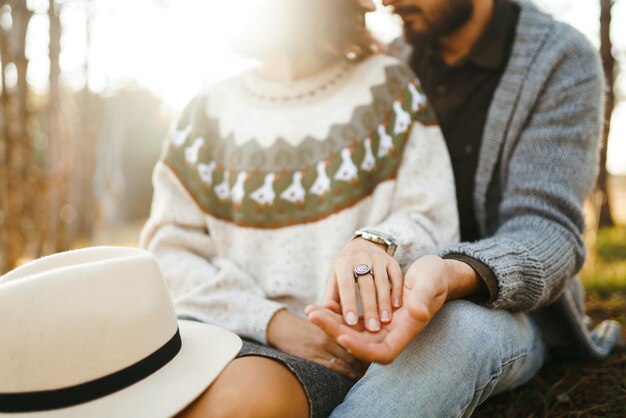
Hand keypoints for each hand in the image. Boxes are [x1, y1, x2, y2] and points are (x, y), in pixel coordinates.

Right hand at [267, 309, 368, 378]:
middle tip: (376, 363)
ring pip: (346, 358)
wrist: (280, 327)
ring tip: (368, 372)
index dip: (367, 342)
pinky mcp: (311, 356)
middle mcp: (328, 334)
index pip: (354, 333)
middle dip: (365, 356)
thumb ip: (337, 321)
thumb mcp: (321, 318)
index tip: (377, 349)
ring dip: (358, 367)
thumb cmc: (303, 324)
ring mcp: (320, 346)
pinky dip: (345, 372)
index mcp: (331, 323)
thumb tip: (356, 330)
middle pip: (353, 347)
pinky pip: (333, 366)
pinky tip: (354, 376)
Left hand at [308, 255, 453, 363]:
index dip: (361, 349)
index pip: (382, 352)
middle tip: (313, 314)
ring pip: (354, 332)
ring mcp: (385, 325)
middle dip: (336, 331)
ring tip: (312, 311)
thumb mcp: (431, 283)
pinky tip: (324, 305)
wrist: (436, 272)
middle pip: (361, 344)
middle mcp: (394, 332)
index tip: (342, 336)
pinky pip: (355, 321)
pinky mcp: (377, 315)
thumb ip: (423, 299)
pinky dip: (339, 315)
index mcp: (408, 329)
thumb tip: (416, 312)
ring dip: (332, 323)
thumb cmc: (436, 276)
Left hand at [324, 238, 402, 331]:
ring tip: (385, 321)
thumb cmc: (346, 269)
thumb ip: (332, 297)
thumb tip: (327, 314)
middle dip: (369, 307)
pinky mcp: (391, 260)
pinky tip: (397, 306)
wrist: (363, 244)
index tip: (351, 323)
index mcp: (343, 263)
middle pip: (366, 285)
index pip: (346, 285)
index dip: (349, 303)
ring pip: (382, 281)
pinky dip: (397, 291)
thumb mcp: (335, 278)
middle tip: (372, 329)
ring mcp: (377, 258)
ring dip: (384, 302)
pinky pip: (396, 276)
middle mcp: (361, 258)